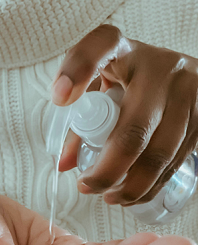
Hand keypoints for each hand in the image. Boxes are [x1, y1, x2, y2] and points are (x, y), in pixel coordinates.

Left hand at [52, 24, 197, 205]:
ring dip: (133, 185)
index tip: (60, 98)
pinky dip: (155, 182)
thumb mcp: (97, 85)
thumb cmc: (124, 78)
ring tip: (110, 197)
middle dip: (108, 170)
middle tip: (87, 187)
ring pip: (161, 152)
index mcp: (123, 48)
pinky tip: (136, 192)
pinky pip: (180, 158)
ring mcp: (191, 90)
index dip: (77, 72)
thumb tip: (65, 165)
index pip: (99, 47)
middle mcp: (162, 66)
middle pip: (134, 130)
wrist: (172, 70)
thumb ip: (77, 119)